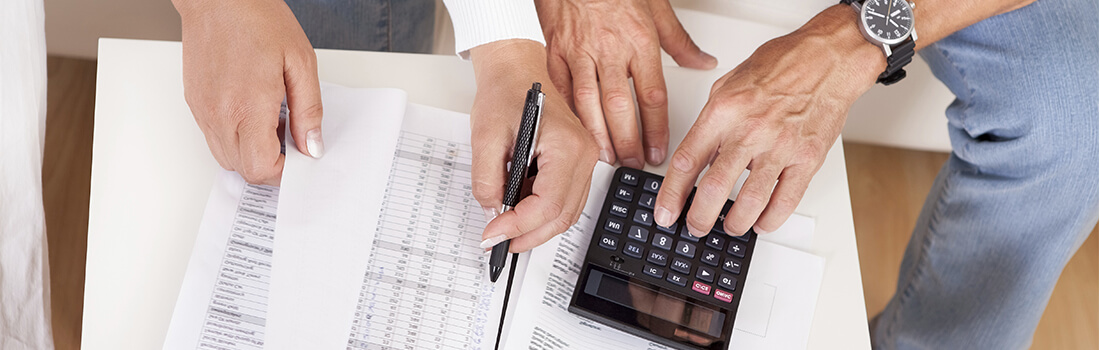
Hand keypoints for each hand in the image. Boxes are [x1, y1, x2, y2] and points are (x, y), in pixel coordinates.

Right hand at [175, 0, 322, 185]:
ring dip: (250, 152)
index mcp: (247, 107)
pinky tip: (251, 113)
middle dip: (269, 164)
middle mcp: (219, 114)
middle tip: (289, 140)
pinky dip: (234, 137)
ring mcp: (203, 110)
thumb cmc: (257, 19)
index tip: (299, 157)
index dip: (284, 170)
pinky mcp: (194, 103)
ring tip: (270, 123)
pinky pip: (213, 137)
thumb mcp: (300, 63)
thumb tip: (311, 145)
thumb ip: (308, 111)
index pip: (261, 168)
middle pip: (243, 168)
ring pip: (225, 157)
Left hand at [469, 40, 599, 252]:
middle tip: (496, 243)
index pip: (549, 203)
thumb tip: (492, 212)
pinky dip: (542, 214)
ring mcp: (585, 160)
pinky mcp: (576, 164)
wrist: (517, 71)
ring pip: (567, 213)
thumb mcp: (485, 136)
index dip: (518, 226)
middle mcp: (585, 154)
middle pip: (563, 215)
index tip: (492, 234)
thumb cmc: (506, 93)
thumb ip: (486, 179)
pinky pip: (565, 200)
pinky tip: (518, 213)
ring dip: (536, 228)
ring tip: (505, 232)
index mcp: (567, 145)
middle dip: (528, 235)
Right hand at [535, 0, 716, 167]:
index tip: (658, 150)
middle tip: (633, 163)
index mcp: (639, 41)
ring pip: (589, 103)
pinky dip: (570, 113)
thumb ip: (680, 41)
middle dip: (627, 142)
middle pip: (620, 107)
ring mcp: (580, 53)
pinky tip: (576, 130)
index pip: (652, 96)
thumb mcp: (657, 7)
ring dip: (598, 135)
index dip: (656, 129)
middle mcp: (610, 50)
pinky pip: (563, 89)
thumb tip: (702, 61)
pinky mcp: (557, 52)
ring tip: (606, 156)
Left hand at [654, 5, 883, 235]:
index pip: (687, 161)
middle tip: (695, 227)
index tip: (665, 212)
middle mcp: (750, 131)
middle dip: (699, 217)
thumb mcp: (728, 85)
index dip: (671, 194)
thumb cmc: (781, 66)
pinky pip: (786, 200)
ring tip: (729, 227)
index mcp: (723, 112)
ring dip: (735, 223)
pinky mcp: (807, 158)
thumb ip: (711, 122)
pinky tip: (762, 222)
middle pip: (714, 188)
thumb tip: (697, 156)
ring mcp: (780, 147)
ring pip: (750, 201)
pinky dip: (771, 219)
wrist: (827, 58)